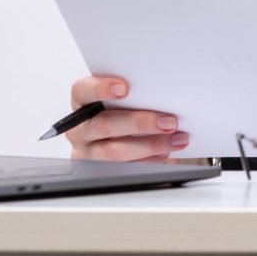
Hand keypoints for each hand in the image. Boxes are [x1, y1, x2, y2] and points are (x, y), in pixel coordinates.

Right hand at [66, 75, 189, 161]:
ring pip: (115, 151)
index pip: (83, 90)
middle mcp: (80, 126)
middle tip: (169, 122)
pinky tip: (165, 153)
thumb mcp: (121, 91)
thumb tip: (164, 89)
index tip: (124, 88)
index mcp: (81, 100)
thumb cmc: (120, 103)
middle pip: (105, 125)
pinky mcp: (98, 167)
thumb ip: (134, 89)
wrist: (112, 125)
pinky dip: (147, 160)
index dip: (101, 89)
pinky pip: (123, 167)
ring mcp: (87, 149)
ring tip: (176, 139)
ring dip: (150, 145)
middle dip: (140, 123)